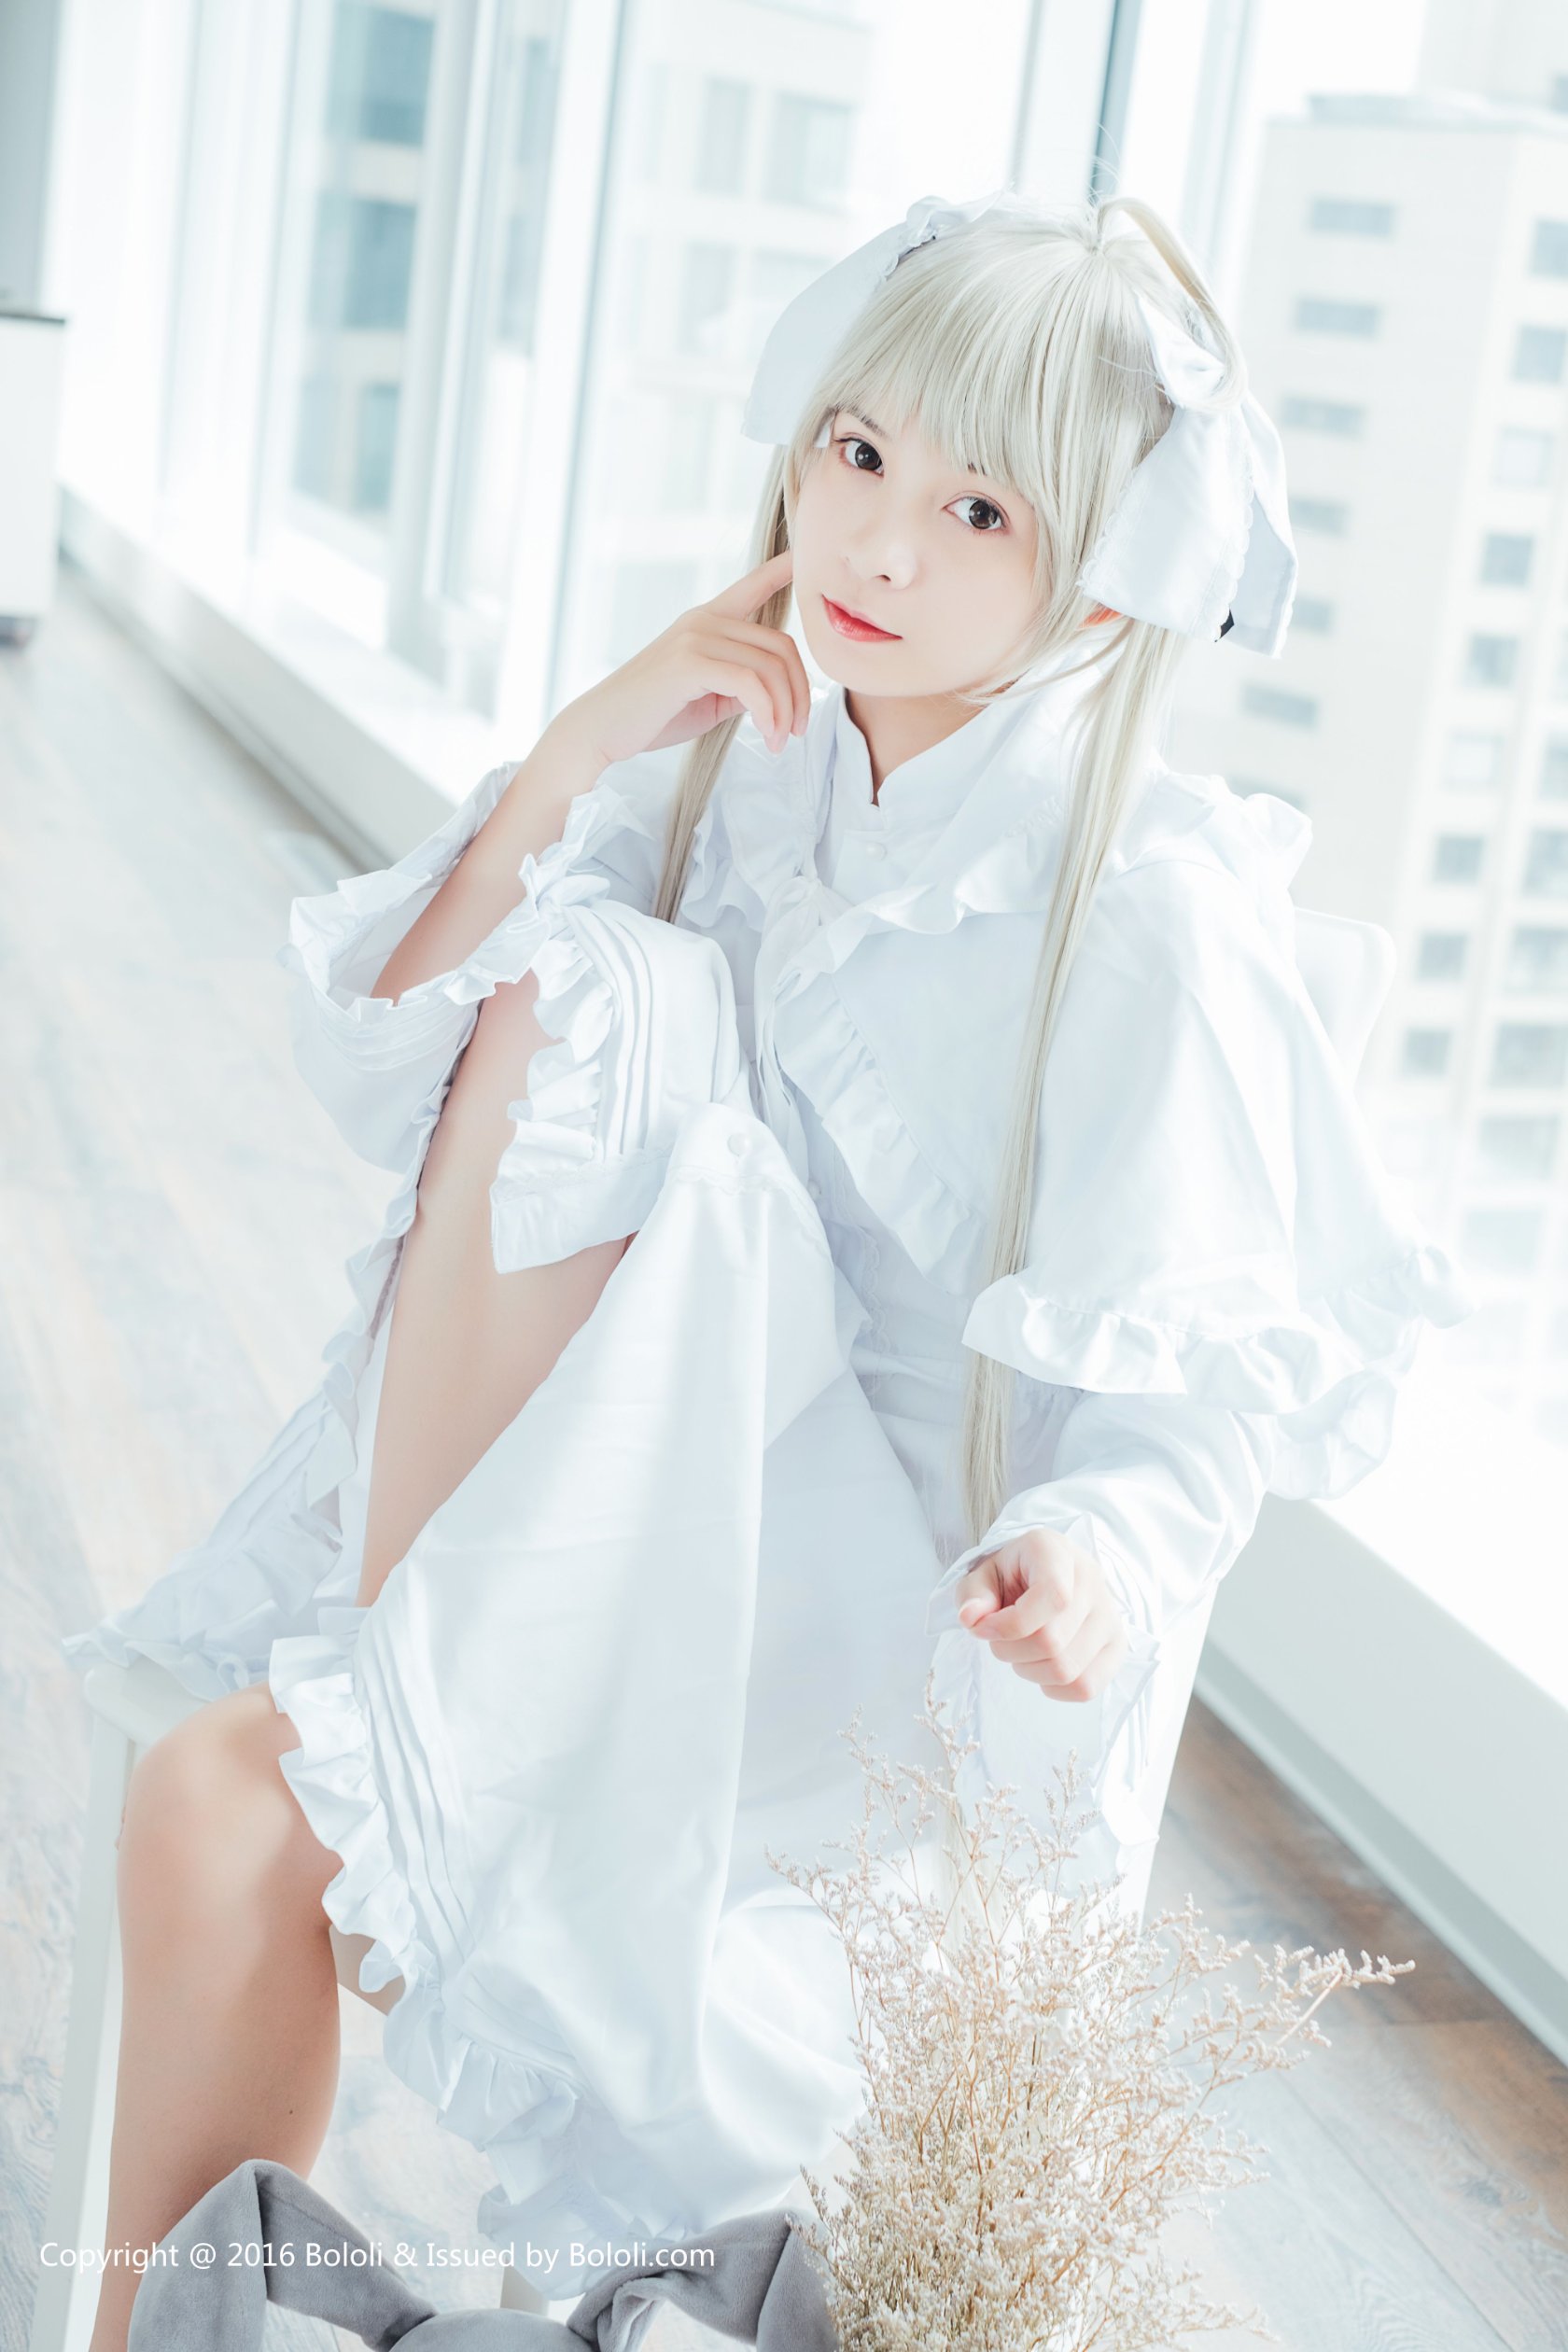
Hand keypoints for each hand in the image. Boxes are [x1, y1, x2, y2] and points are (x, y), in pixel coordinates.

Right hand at [558, 549, 810, 768]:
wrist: (600, 729)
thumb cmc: (651, 716)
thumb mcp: (708, 697)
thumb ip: (740, 685)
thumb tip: (774, 692)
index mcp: (707, 621)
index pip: (752, 587)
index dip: (781, 569)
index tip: (804, 555)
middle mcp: (704, 620)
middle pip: (781, 645)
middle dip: (800, 692)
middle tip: (797, 731)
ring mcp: (696, 637)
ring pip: (770, 667)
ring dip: (786, 710)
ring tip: (780, 741)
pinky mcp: (690, 662)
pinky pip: (751, 684)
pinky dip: (769, 714)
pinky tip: (768, 736)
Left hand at [951, 1526, 1130, 1702]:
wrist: (1044, 1577)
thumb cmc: (1011, 1577)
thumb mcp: (983, 1576)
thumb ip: (972, 1595)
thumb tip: (971, 1619)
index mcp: (1056, 1551)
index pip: (1053, 1597)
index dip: (1011, 1624)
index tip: (983, 1629)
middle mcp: (1092, 1579)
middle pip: (1052, 1641)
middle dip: (1011, 1650)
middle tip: (1001, 1640)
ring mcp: (1110, 1615)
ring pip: (1067, 1669)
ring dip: (1030, 1671)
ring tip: (1022, 1651)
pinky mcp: (1118, 1645)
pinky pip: (1086, 1686)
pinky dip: (1055, 1689)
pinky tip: (1043, 1668)